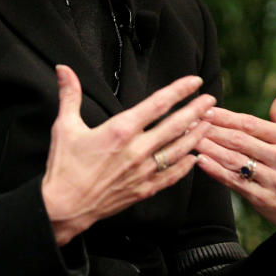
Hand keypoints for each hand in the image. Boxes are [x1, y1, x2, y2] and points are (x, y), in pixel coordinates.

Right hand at [41, 64, 214, 244]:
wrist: (64, 207)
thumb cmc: (64, 166)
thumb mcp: (65, 126)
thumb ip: (70, 94)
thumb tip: (64, 68)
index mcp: (120, 130)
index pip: (157, 104)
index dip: (179, 90)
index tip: (194, 81)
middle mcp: (137, 149)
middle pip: (175, 125)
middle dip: (196, 110)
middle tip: (212, 99)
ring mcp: (143, 171)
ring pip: (178, 150)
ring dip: (196, 135)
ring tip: (209, 123)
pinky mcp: (143, 189)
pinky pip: (171, 176)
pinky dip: (186, 166)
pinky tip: (195, 158)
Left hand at [196, 93, 275, 275]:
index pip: (250, 122)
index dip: (224, 115)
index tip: (203, 108)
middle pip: (239, 139)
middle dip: (210, 128)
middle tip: (187, 120)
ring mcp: (274, 179)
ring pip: (234, 159)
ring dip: (209, 147)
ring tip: (188, 137)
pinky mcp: (265, 200)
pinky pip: (235, 182)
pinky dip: (216, 171)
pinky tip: (201, 161)